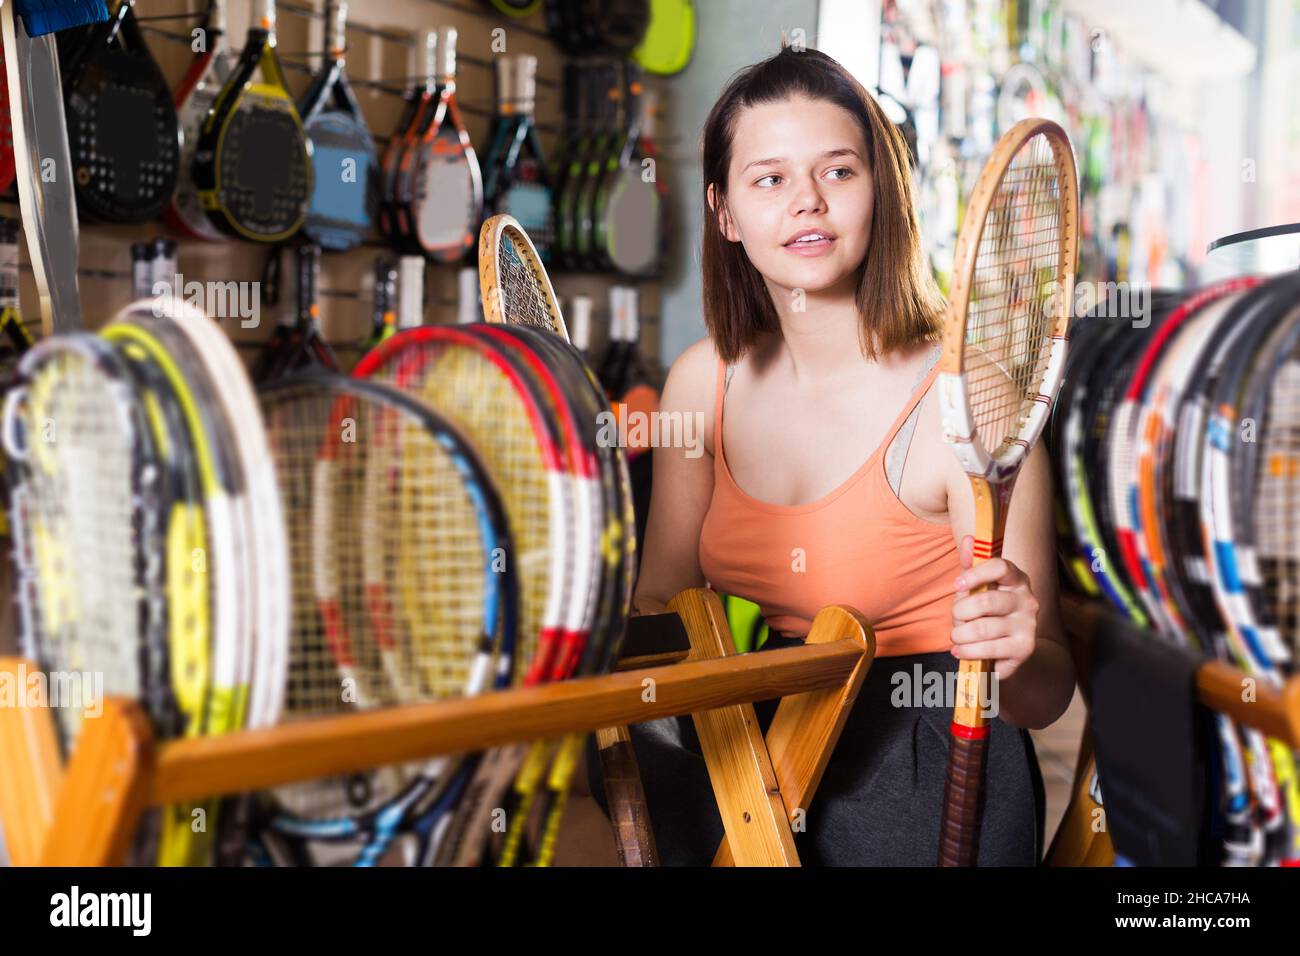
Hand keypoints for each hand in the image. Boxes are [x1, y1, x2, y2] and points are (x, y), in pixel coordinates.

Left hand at [950, 534, 1039, 680]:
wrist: (1008, 650)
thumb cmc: (987, 613)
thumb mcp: (976, 588)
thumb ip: (970, 565)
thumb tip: (968, 539)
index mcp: (1016, 579)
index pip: (1000, 566)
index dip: (975, 574)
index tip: (957, 584)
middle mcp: (1028, 600)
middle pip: (985, 601)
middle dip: (960, 612)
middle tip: (956, 618)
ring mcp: (1028, 625)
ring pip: (982, 628)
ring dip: (960, 635)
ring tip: (957, 637)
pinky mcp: (1024, 648)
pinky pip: (986, 649)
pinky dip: (966, 651)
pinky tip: (960, 650)